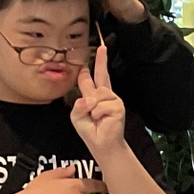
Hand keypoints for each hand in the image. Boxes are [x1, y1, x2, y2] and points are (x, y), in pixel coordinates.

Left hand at [70, 44, 126, 159]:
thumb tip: (88, 99)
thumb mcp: (76, 117)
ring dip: (92, 109)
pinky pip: (100, 105)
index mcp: (93, 96)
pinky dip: (97, 114)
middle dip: (101, 61)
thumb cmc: (90, 131)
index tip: (96, 52)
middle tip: (102, 47)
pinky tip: (102, 120)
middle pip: (101, 74)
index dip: (90, 67)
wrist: (103, 145)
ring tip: (96, 118)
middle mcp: (104, 95)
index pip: (90, 78)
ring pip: (96, 95)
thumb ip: (78, 105)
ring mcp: (112, 99)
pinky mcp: (117, 106)